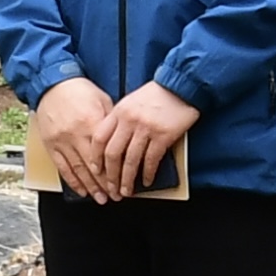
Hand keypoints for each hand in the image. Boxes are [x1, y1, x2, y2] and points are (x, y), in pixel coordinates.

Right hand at [29, 76, 117, 196]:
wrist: (52, 83)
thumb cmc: (80, 90)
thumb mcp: (102, 101)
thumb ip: (111, 122)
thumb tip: (123, 141)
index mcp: (92, 123)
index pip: (106, 154)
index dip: (115, 171)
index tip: (124, 182)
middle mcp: (76, 134)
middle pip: (93, 166)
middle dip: (105, 184)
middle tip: (116, 196)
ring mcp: (62, 141)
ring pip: (78, 170)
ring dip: (90, 187)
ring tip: (101, 199)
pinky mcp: (51, 144)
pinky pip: (62, 167)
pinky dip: (72, 181)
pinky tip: (81, 190)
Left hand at [92, 81, 202, 202]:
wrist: (180, 84)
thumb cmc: (157, 94)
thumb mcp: (131, 101)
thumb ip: (120, 119)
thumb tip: (113, 143)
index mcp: (119, 111)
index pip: (99, 138)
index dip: (95, 158)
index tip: (95, 171)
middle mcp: (129, 121)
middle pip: (113, 154)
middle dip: (110, 176)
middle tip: (111, 189)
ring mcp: (146, 128)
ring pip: (131, 160)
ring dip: (127, 179)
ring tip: (126, 191)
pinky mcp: (163, 135)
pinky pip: (151, 160)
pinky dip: (147, 173)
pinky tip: (147, 180)